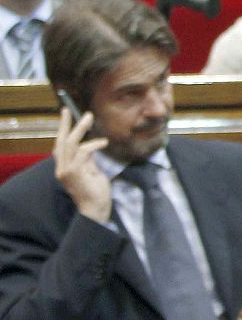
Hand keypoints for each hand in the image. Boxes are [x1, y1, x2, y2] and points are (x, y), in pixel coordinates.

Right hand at [53, 107, 110, 221]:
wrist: (96, 210)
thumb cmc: (96, 193)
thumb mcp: (93, 172)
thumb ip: (88, 161)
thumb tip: (90, 147)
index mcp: (64, 168)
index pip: (61, 146)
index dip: (64, 131)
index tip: (68, 117)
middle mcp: (61, 168)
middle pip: (60, 142)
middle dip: (65, 125)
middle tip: (69, 110)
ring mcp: (65, 171)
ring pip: (70, 144)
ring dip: (79, 129)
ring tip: (88, 117)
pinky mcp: (73, 172)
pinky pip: (82, 153)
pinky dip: (93, 145)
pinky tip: (103, 143)